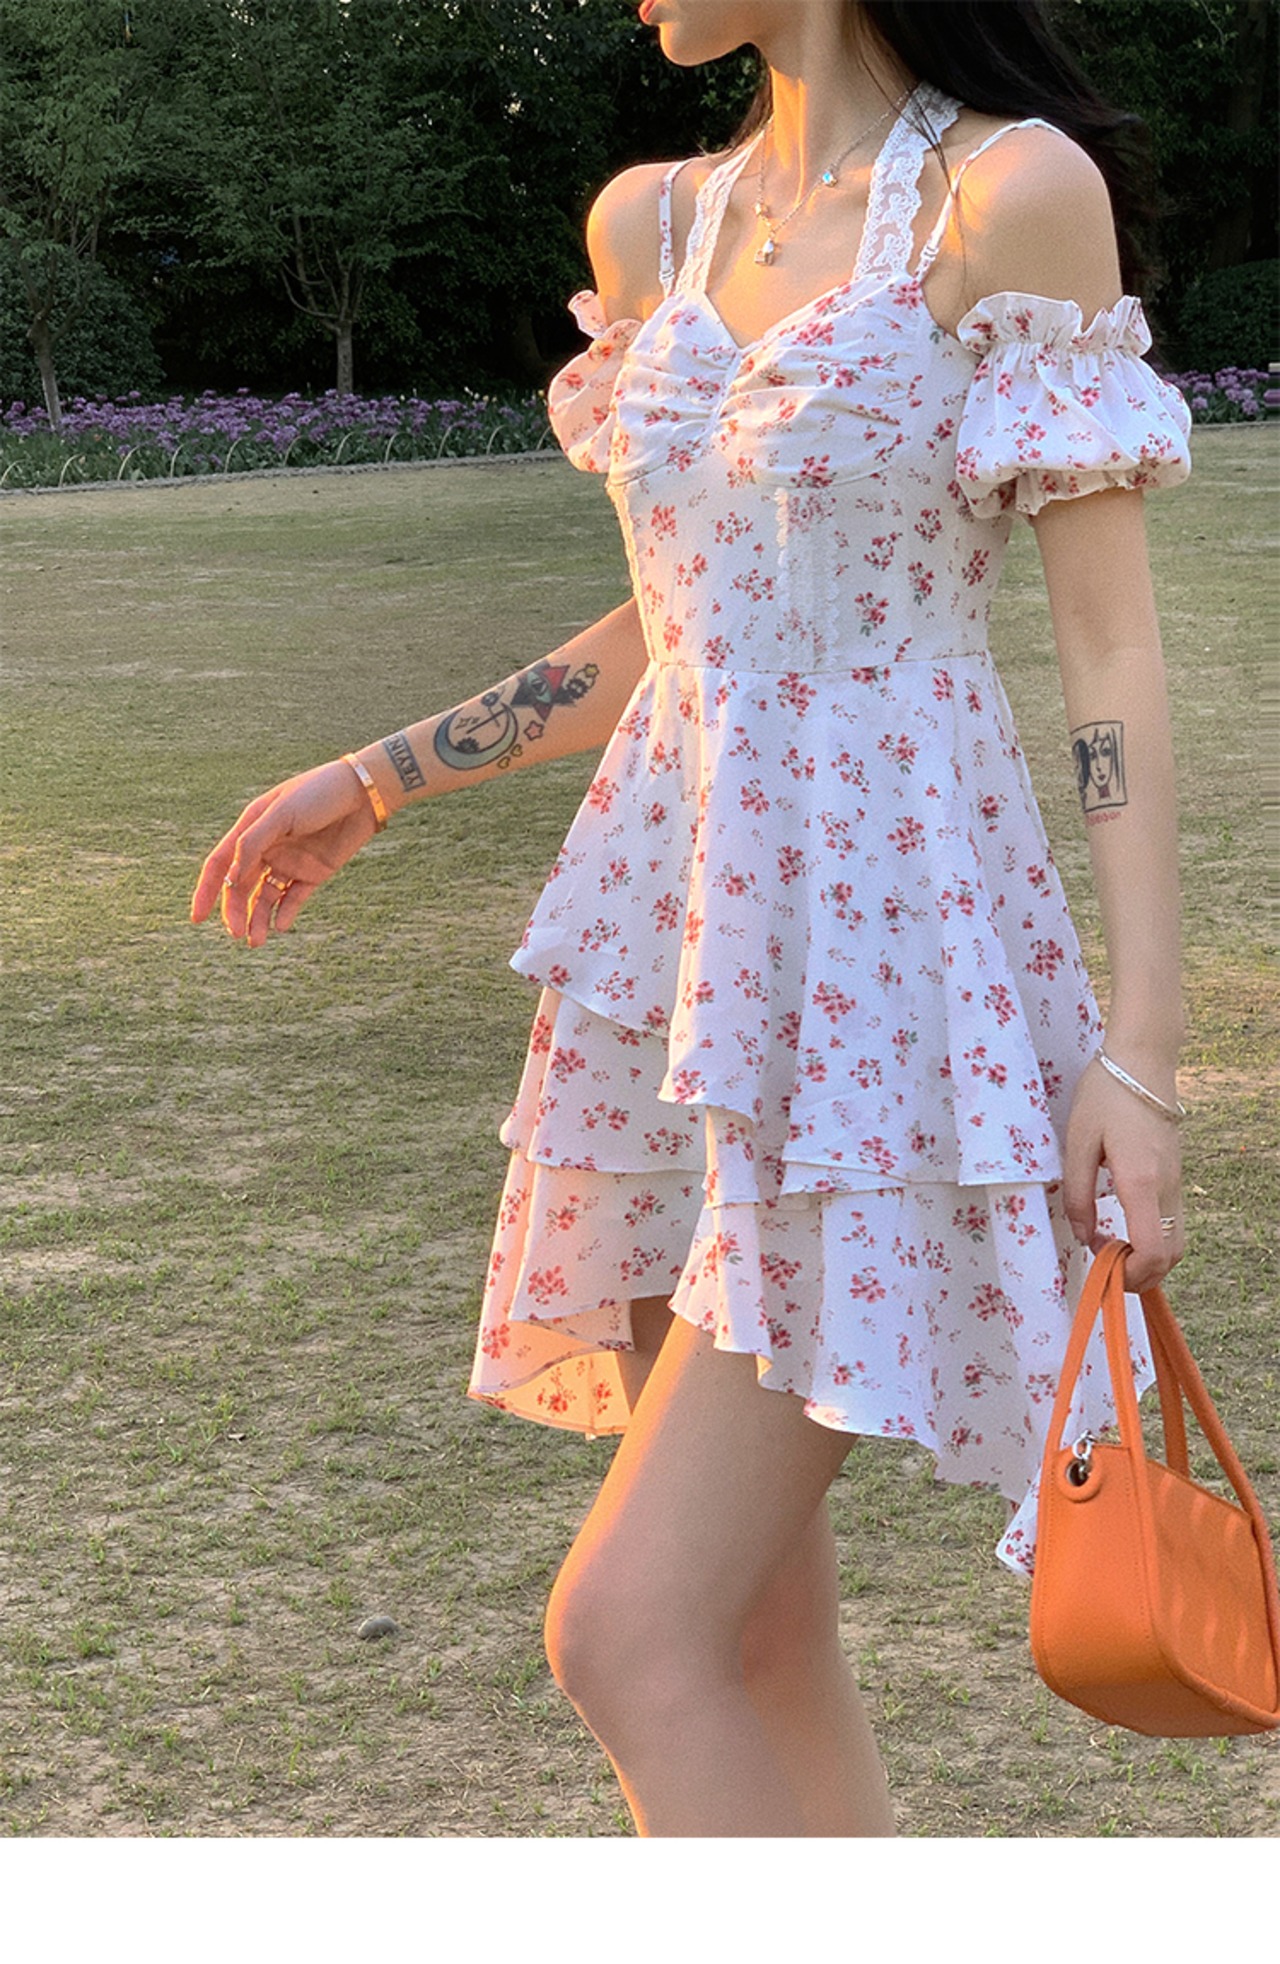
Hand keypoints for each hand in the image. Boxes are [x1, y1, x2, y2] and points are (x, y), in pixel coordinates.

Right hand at [190, 757, 378, 947]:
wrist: (363, 793)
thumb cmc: (319, 793)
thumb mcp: (282, 812)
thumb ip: (254, 842)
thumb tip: (230, 877)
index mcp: (251, 828)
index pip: (219, 864)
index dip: (206, 891)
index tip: (197, 919)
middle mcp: (266, 848)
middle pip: (240, 886)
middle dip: (235, 912)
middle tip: (237, 934)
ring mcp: (289, 862)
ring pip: (265, 897)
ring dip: (257, 919)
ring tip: (256, 941)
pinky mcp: (313, 873)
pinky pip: (293, 899)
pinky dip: (284, 914)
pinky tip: (281, 926)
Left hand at [1062, 1055, 1183, 1292]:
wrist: (1142, 1062)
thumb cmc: (1105, 1095)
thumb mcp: (1077, 1142)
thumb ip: (1077, 1194)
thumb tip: (1083, 1235)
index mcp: (1142, 1181)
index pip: (1153, 1251)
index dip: (1130, 1273)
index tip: (1100, 1264)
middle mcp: (1167, 1187)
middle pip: (1171, 1256)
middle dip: (1140, 1275)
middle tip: (1104, 1264)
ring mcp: (1176, 1182)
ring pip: (1175, 1241)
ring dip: (1147, 1258)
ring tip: (1109, 1246)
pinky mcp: (1175, 1175)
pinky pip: (1171, 1222)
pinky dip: (1152, 1238)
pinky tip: (1121, 1226)